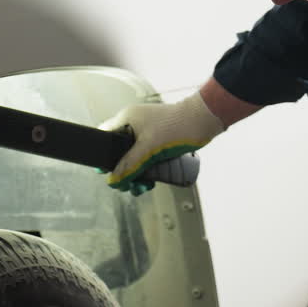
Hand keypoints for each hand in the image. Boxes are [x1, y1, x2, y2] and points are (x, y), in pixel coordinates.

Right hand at [99, 92, 224, 194]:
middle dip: (123, 171)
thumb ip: (129, 165)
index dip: (102, 153)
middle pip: (119, 152)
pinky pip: (147, 159)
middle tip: (128, 185)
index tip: (105, 171)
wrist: (204, 120)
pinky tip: (151, 181)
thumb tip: (113, 180)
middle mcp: (135, 125)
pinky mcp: (160, 141)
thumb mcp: (149, 149)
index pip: (105, 135)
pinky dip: (147, 170)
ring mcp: (148, 133)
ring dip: (136, 174)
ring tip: (143, 187)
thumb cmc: (177, 126)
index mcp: (127, 119)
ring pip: (135, 158)